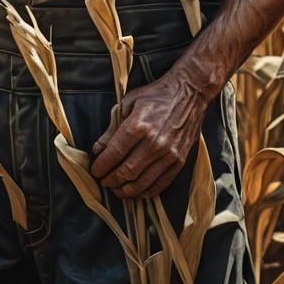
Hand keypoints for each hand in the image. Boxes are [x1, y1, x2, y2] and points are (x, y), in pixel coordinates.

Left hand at [90, 68, 207, 198]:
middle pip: (127, 171)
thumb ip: (113, 127)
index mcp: (139, 125)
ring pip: (143, 182)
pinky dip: (146, 191)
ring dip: (126, 190)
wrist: (189, 93)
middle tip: (103, 181)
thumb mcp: (129, 103)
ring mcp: (169, 154)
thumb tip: (99, 148)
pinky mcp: (179, 161)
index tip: (95, 170)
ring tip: (117, 190)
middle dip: (111, 180)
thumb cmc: (156, 95)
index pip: (115, 152)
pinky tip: (137, 191)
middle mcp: (154, 142)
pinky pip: (161, 183)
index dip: (102, 165)